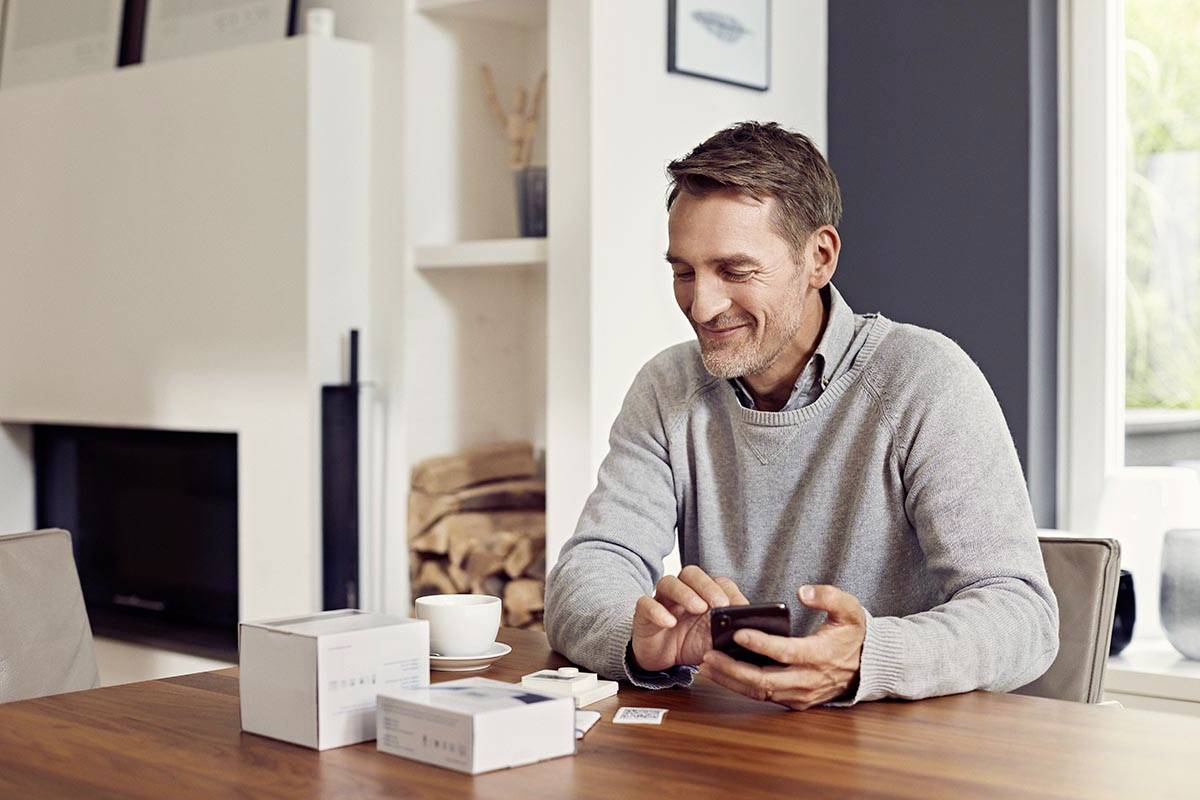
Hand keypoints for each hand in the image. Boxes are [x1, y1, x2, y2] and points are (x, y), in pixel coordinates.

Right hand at [631, 566, 748, 671]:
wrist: (662, 661)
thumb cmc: (690, 644)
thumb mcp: (714, 641)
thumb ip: (729, 633)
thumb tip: (751, 631)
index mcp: (703, 596)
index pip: (715, 581)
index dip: (726, 590)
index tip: (739, 607)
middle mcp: (682, 592)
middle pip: (691, 574)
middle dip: (706, 586)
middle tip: (719, 604)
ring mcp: (662, 601)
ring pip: (669, 582)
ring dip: (685, 593)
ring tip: (697, 608)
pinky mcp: (644, 613)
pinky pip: (646, 603)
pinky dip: (657, 611)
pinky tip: (669, 622)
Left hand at [698, 584, 865, 709]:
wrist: (867, 667)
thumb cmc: (853, 636)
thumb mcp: (850, 610)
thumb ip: (829, 597)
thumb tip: (804, 591)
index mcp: (821, 656)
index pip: (786, 652)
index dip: (761, 644)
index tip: (737, 633)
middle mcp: (809, 680)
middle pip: (765, 680)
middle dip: (733, 669)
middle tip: (708, 655)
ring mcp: (802, 695)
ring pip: (761, 692)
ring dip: (731, 681)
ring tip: (707, 666)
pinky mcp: (796, 701)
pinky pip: (765, 696)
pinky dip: (741, 687)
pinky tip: (722, 674)